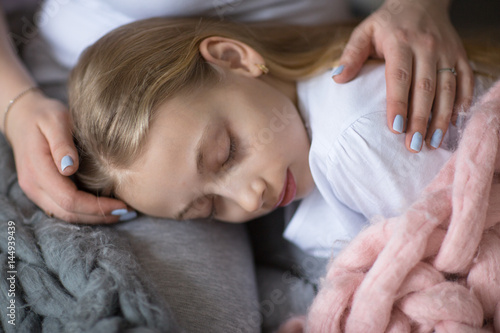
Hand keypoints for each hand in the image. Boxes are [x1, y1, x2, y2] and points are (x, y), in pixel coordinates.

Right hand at [6, 90, 133, 222]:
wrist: (23, 117)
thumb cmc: (45, 115)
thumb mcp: (56, 120)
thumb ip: (62, 144)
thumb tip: (70, 169)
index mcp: (38, 169)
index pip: (69, 199)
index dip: (97, 206)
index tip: (122, 204)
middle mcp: (33, 185)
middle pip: (68, 212)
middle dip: (99, 216)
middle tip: (128, 212)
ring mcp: (35, 191)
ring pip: (65, 215)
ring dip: (93, 218)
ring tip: (121, 213)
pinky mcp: (41, 191)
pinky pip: (63, 209)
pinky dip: (85, 212)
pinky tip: (105, 208)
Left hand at [333, 0, 472, 151]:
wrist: (421, 0)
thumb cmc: (388, 22)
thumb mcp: (365, 31)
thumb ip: (352, 54)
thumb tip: (337, 79)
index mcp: (400, 42)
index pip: (399, 77)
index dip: (398, 104)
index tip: (395, 129)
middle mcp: (426, 47)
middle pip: (425, 88)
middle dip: (420, 119)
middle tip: (413, 146)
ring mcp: (446, 52)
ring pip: (447, 88)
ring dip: (441, 118)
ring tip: (433, 142)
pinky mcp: (460, 55)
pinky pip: (465, 80)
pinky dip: (462, 102)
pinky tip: (455, 122)